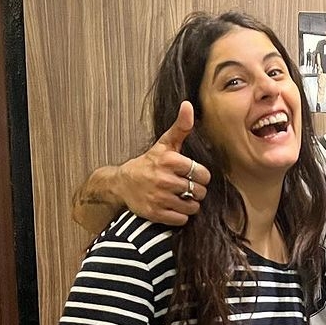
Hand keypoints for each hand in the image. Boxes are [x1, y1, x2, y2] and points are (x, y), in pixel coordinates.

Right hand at [114, 101, 211, 225]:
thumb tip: (188, 105)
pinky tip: (173, 207)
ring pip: (192, 207)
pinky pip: (181, 219)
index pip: (202, 174)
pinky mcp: (155, 214)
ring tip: (180, 197)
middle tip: (187, 187)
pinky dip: (181, 215)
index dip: (201, 176)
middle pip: (199, 191)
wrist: (122, 183)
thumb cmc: (149, 162)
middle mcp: (163, 179)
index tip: (193, 175)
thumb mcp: (164, 144)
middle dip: (196, 191)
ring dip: (190, 204)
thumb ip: (180, 127)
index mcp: (169, 161)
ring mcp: (159, 198)